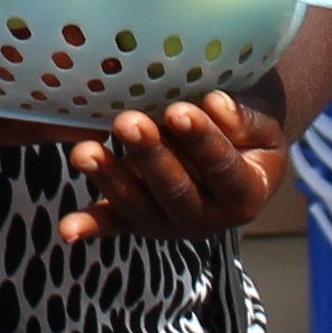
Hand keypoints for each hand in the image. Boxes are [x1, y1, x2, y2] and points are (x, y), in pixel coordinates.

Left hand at [51, 92, 286, 243]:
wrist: (234, 153)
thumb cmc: (248, 133)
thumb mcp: (262, 125)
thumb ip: (243, 118)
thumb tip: (215, 104)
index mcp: (243, 195)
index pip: (223, 168)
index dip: (201, 141)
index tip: (179, 111)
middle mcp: (206, 219)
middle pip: (176, 191)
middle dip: (149, 156)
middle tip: (128, 122)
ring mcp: (168, 224)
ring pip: (138, 206)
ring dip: (111, 179)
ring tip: (85, 152)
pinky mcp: (137, 221)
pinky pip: (113, 223)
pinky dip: (90, 226)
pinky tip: (68, 228)